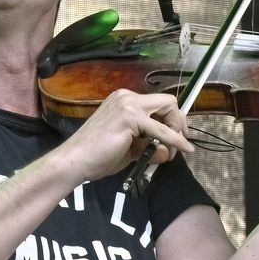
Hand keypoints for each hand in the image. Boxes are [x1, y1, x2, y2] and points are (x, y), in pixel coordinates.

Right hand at [53, 89, 192, 182]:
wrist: (75, 162)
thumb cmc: (96, 157)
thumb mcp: (130, 149)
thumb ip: (148, 146)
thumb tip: (167, 151)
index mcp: (124, 101)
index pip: (158, 104)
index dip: (172, 121)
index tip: (174, 140)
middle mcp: (127, 97)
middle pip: (167, 102)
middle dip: (179, 123)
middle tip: (179, 144)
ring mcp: (128, 104)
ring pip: (168, 109)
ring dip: (176, 131)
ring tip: (170, 153)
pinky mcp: (130, 117)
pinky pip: (162, 129)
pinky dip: (175, 139)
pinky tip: (182, 149)